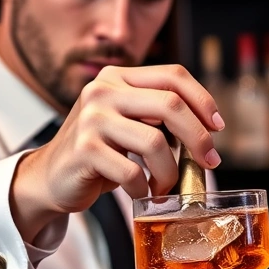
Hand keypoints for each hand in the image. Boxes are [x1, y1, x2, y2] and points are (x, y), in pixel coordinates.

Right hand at [9, 65, 224, 238]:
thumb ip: (158, 116)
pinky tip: (141, 193)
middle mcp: (102, 91)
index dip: (203, 99)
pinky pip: (132, 173)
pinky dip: (144, 189)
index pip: (173, 75)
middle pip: (170, 104)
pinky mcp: (84, 150)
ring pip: (155, 143)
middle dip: (199, 137)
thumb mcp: (128, 123)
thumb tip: (208, 131)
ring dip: (170, 172)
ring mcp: (91, 119)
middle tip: (208, 161)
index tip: (218, 126)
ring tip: (165, 187)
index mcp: (118, 77)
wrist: (50, 177)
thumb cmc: (99, 153)